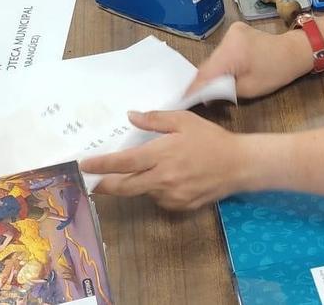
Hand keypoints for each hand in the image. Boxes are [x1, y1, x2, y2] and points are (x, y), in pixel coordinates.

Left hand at [80, 110, 249, 210]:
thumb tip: (131, 116)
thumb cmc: (211, 139)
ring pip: (143, 192)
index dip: (100, 165)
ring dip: (137, 183)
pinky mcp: (179, 206)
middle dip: (104, 186)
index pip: (122, 162)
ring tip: (150, 171)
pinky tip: (169, 179)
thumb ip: (156, 119)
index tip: (84, 165)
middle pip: (123, 187)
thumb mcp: (184, 121)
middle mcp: (162, 179)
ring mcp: (170, 196)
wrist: (239, 165)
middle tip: (92, 183)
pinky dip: (157, 189)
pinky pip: (159, 199)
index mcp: (161, 155)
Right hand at [187, 21, 313, 99]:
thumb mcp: (248, 89)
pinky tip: (223, 72)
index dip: (193, 87)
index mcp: (232, 52)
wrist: (294, 51)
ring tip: (209, 87)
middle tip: (195, 97)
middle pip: (208, 63)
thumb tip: (204, 93)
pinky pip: (222, 51)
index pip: (205, 72)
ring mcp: (231, 31)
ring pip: (214, 57)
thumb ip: (223, 90)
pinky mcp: (235, 30)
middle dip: (203, 80)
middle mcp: (228, 37)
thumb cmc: (276, 72)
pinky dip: (221, 62)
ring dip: (212, 71)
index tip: (182, 99)